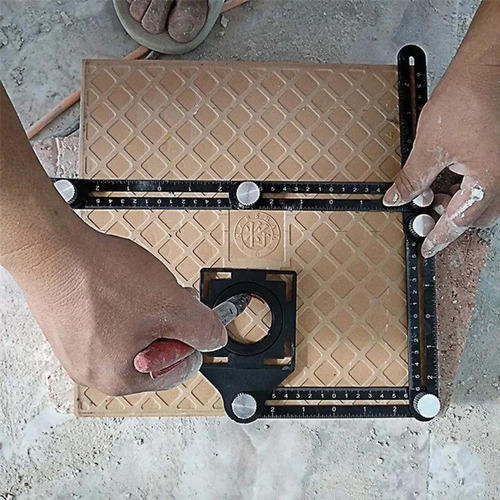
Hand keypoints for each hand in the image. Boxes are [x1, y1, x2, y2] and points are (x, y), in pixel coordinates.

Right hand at [18, 226, 225, 395]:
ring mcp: (78, 352)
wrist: (52, 249)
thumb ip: (201, 328)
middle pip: (155, 352)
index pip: (179, 369)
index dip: (192, 338)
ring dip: (148, 312)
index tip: (190, 315)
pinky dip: (124, 307)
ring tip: (140, 287)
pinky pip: (111, 325)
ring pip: (134, 336)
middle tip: (167, 297)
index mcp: (121, 378)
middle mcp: (95, 372)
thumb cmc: (99, 279)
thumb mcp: (170, 305)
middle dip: (168, 322)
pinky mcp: (70, 330)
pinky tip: (120, 287)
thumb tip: (216, 339)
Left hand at [383, 56, 498, 256]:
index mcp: (489, 180)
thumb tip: (396, 200)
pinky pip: (485, 185)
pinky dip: (464, 189)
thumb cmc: (465, 99)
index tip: (426, 248)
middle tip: (424, 214)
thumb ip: (412, 180)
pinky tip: (445, 178)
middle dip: (449, 219)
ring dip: (456, 204)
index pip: (460, 221)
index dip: (440, 236)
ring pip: (482, 202)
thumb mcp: (429, 146)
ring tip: (430, 193)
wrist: (488, 68)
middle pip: (476, 216)